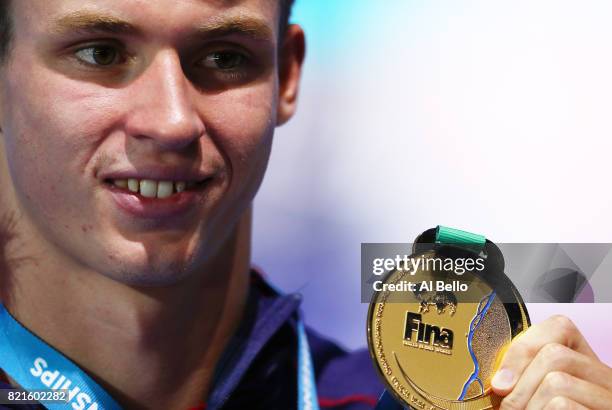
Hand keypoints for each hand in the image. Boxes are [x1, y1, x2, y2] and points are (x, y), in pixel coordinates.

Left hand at [491, 315, 611, 408]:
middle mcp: (605, 379)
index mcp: (585, 365)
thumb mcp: (534, 397)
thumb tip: (496, 380)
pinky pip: (564, 405)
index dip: (522, 350)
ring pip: (557, 382)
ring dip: (528, 405)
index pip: (560, 327)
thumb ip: (522, 380)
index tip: (500, 382)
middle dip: (520, 384)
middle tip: (508, 409)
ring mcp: (609, 399)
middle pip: (554, 355)